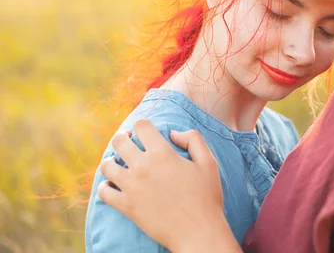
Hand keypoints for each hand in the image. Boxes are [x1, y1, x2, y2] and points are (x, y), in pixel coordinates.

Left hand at [98, 119, 237, 251]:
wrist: (198, 231)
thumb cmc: (206, 197)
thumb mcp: (208, 162)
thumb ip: (193, 139)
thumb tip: (172, 133)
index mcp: (163, 153)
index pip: (142, 126)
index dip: (143, 125)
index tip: (145, 131)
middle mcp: (143, 167)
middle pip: (120, 141)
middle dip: (124, 137)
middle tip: (129, 142)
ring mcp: (131, 187)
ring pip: (107, 165)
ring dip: (112, 160)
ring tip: (118, 163)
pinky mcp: (126, 206)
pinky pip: (103, 192)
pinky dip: (104, 186)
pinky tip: (112, 185)